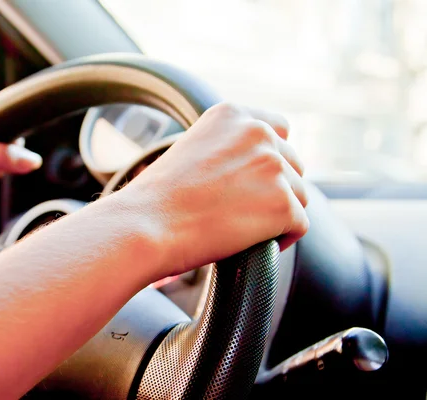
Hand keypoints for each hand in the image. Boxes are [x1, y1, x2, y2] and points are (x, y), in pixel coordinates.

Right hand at [118, 103, 308, 275]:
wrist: (146, 225)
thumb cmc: (158, 198)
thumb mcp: (190, 150)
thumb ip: (225, 148)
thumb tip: (250, 171)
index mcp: (232, 115)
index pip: (278, 128)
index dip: (272, 157)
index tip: (256, 181)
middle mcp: (258, 132)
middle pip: (292, 164)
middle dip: (276, 188)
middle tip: (246, 211)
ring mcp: (273, 167)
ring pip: (299, 195)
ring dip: (279, 213)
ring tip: (246, 229)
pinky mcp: (283, 203)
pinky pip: (300, 225)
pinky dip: (283, 238)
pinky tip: (256, 244)